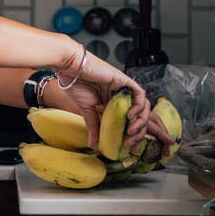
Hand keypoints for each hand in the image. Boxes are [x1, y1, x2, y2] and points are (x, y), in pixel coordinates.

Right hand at [56, 47, 174, 152]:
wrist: (70, 69)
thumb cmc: (76, 85)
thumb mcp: (86, 110)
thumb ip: (93, 125)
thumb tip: (92, 143)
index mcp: (114, 103)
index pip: (130, 121)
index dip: (134, 135)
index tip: (129, 147)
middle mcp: (122, 96)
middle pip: (141, 116)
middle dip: (141, 132)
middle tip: (131, 143)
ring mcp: (125, 89)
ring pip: (144, 107)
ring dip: (141, 122)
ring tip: (131, 131)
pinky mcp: (125, 81)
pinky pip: (140, 95)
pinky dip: (138, 106)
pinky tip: (129, 115)